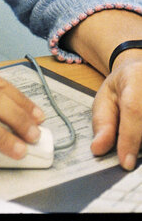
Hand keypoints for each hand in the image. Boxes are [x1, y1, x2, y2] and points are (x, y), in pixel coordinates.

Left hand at [91, 50, 141, 169]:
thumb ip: (102, 123)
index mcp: (134, 78)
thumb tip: (98, 148)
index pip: (134, 110)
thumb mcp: (105, 99)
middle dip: (140, 145)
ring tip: (138, 141)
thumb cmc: (122, 88)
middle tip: (130, 159)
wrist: (140, 73)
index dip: (130, 138)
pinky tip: (141, 138)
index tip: (126, 163)